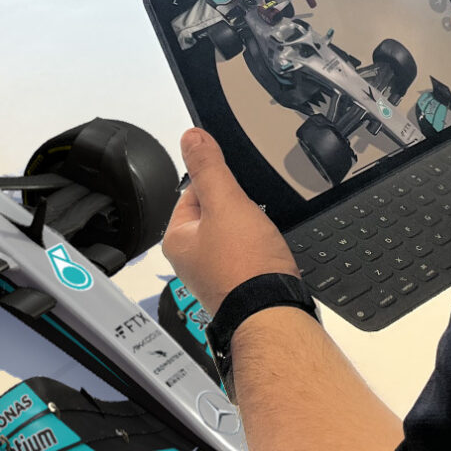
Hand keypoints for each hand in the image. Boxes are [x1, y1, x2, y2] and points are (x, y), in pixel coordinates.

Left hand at [163, 127, 297, 317]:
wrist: (272, 313)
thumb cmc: (245, 268)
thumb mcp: (226, 203)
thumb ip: (209, 167)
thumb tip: (191, 137)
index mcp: (178, 238)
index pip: (192, 191)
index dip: (219, 184)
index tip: (235, 191)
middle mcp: (191, 259)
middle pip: (216, 212)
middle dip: (238, 209)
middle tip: (251, 218)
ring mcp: (215, 274)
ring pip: (235, 233)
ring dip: (251, 229)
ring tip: (261, 238)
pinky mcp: (238, 284)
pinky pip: (247, 254)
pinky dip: (259, 250)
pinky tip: (268, 253)